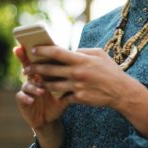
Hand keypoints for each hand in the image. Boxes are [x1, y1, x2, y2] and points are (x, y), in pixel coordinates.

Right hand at [14, 46, 67, 130]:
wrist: (51, 118)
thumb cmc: (59, 99)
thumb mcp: (65, 87)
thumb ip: (69, 75)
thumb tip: (80, 60)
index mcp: (43, 73)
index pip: (39, 60)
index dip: (33, 52)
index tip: (30, 44)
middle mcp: (33, 79)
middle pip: (28, 67)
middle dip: (25, 62)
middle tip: (30, 62)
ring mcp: (27, 89)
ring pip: (26, 83)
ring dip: (33, 86)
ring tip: (41, 90)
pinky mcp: (23, 101)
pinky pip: (21, 97)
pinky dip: (26, 97)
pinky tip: (31, 100)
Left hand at [27, 46, 147, 137]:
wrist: (121, 91)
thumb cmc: (110, 70)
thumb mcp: (99, 54)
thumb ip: (83, 51)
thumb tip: (70, 50)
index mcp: (81, 59)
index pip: (57, 52)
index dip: (43, 50)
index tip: (33, 50)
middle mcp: (77, 73)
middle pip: (50, 69)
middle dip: (35, 68)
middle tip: (27, 68)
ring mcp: (77, 86)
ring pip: (52, 85)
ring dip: (42, 83)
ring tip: (36, 81)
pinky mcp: (79, 98)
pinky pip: (63, 96)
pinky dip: (58, 95)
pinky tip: (52, 93)